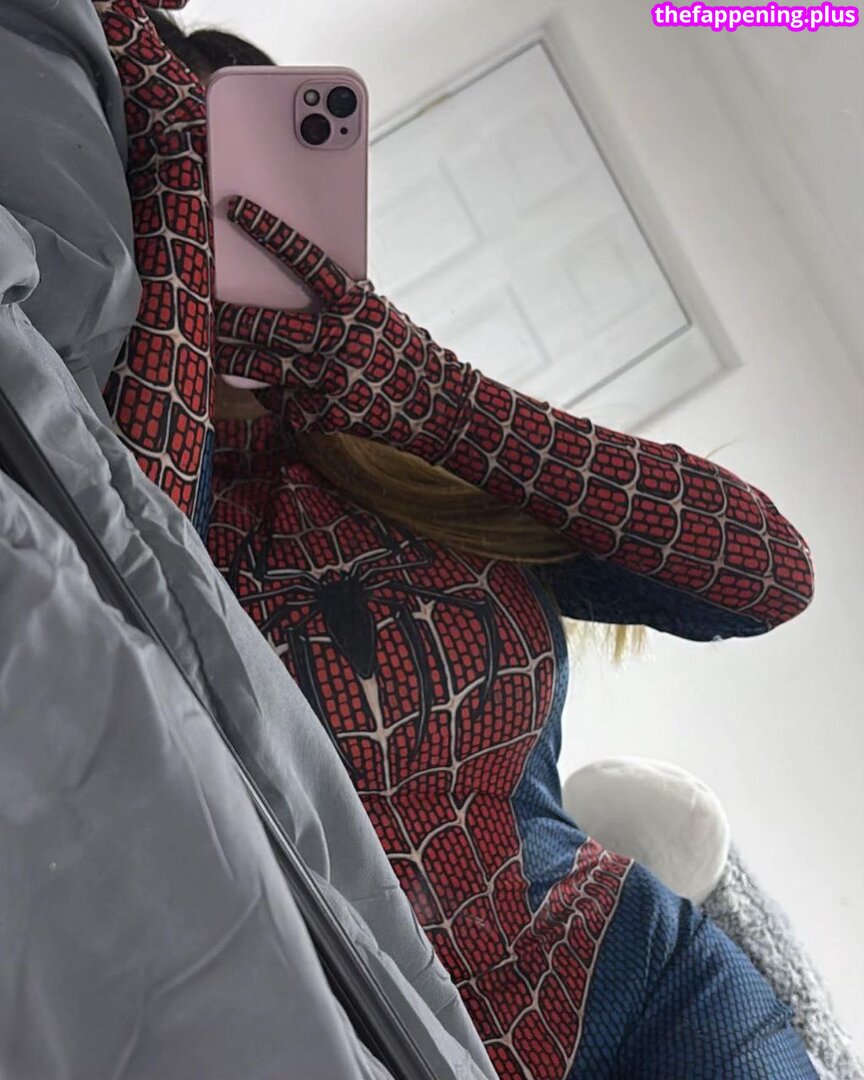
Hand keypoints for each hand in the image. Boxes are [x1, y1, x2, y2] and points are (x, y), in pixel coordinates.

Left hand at [215, 196, 476, 460]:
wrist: (436, 405)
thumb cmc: (398, 349)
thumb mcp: (376, 313)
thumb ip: (338, 300)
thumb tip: (279, 280)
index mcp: (356, 306)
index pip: (307, 261)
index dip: (270, 232)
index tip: (236, 208)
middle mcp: (342, 342)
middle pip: (265, 326)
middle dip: (228, 319)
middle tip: (205, 309)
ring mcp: (332, 382)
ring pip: (261, 368)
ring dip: (232, 358)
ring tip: (218, 349)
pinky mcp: (326, 416)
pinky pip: (280, 402)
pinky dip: (271, 394)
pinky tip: (274, 388)